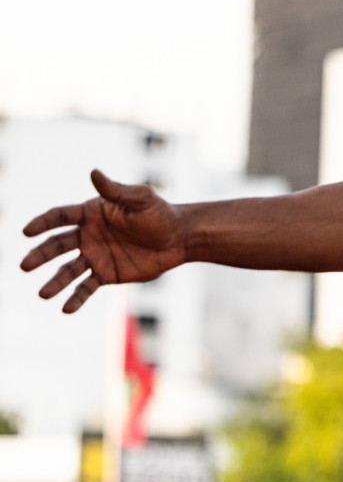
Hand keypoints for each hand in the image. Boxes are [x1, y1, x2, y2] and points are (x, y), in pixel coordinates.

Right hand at [20, 170, 187, 312]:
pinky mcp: (106, 275)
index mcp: (91, 214)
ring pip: (68, 270)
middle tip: (24, 266)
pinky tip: (66, 308)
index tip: (27, 231)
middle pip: (57, 245)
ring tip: (43, 294)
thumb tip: (93, 172)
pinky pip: (86, 287)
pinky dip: (76, 298)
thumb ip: (116, 190)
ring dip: (55, 282)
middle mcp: (87, 235)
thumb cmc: (160, 213)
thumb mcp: (140, 199)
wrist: (179, 238)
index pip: (60, 217)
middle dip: (40, 255)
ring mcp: (94, 256)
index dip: (42, 223)